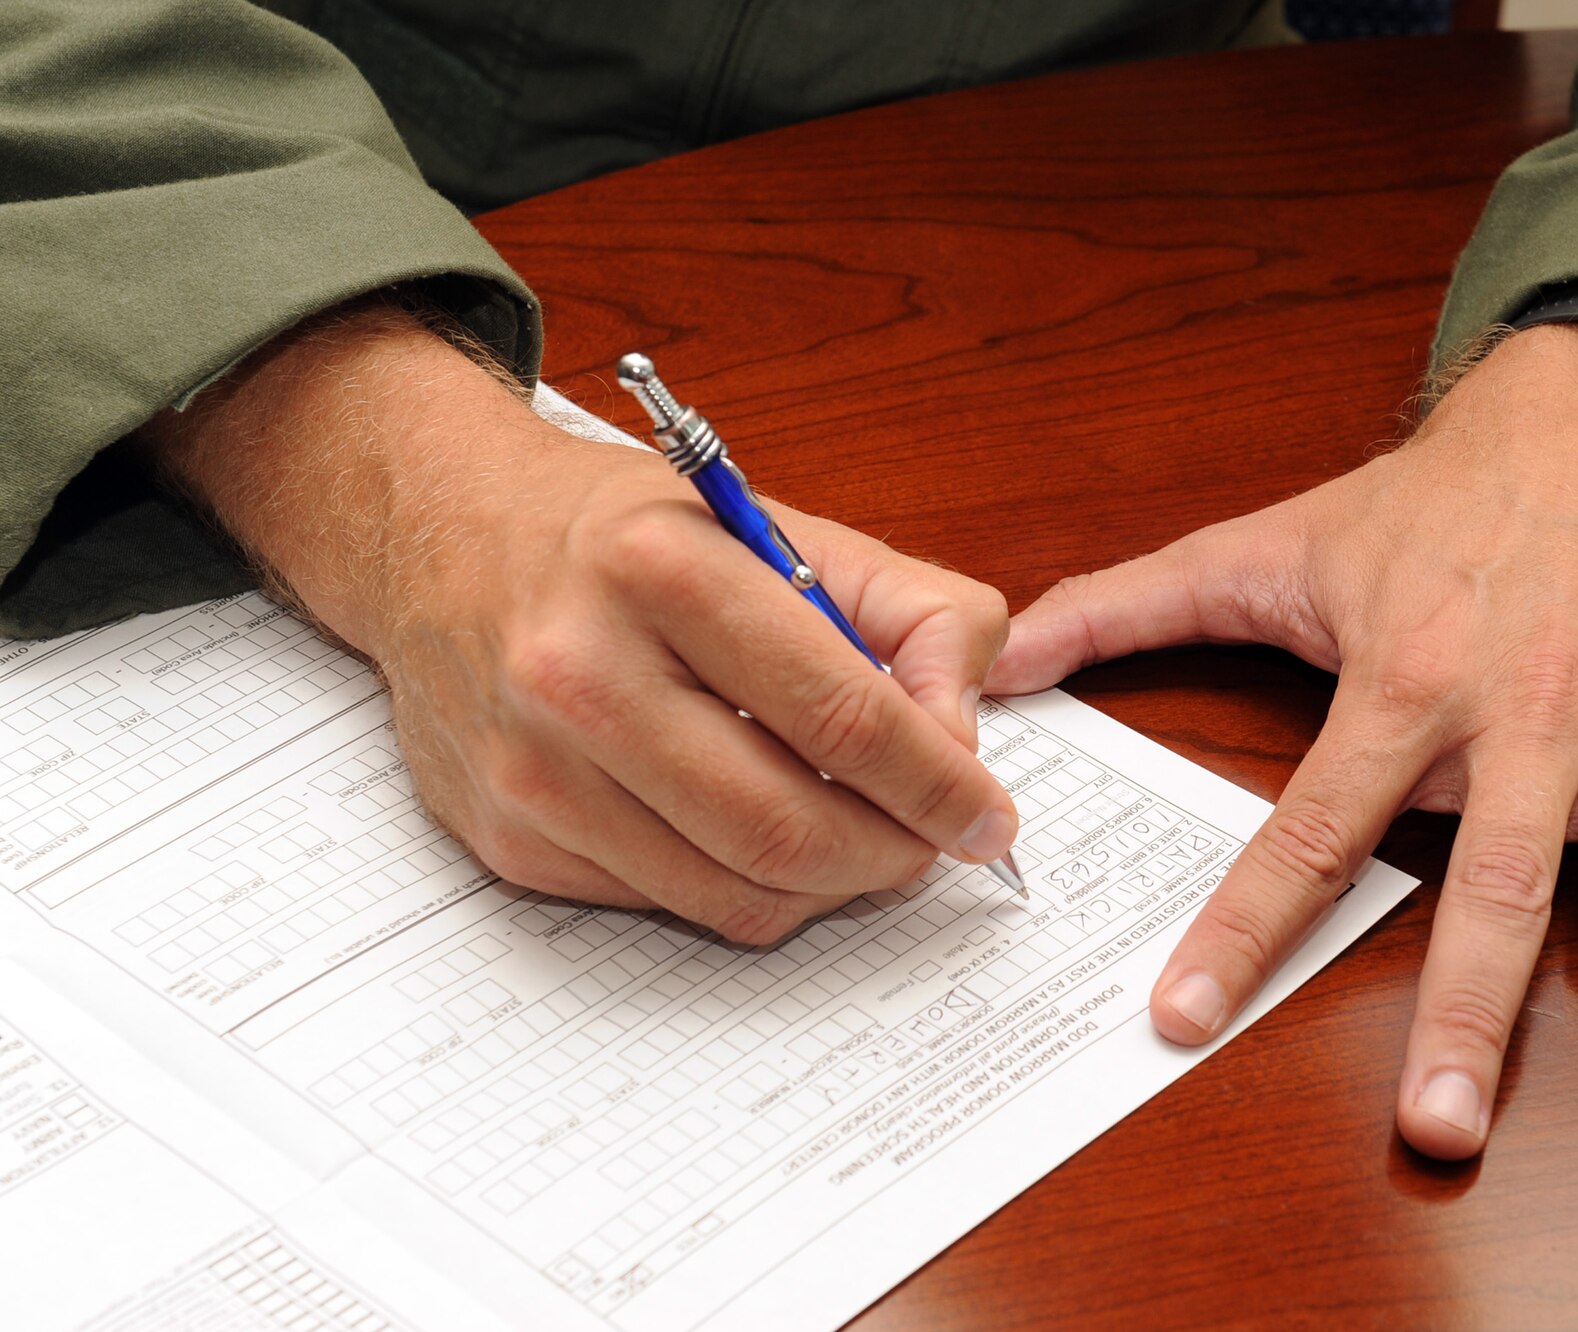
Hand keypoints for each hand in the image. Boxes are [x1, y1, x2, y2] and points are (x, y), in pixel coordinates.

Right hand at [140, 303, 1017, 941]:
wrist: (438, 536)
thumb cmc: (623, 536)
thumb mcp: (780, 525)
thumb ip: (909, 612)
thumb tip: (960, 737)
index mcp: (663, 570)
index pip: (844, 718)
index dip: (940, 785)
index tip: (989, 817)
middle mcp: (580, 673)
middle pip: (790, 829)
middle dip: (895, 854)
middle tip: (932, 843)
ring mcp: (533, 769)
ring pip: (736, 892)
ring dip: (829, 885)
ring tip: (859, 839)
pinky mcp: (508, 839)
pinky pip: (671, 903)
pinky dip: (743, 887)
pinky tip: (754, 828)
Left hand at [988, 324, 1577, 1156]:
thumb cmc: (1424, 503)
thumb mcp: (1267, 541)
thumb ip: (1132, 603)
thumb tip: (1008, 652)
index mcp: (1404, 680)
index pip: (1311, 828)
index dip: (1246, 925)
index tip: (1189, 1014)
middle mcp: (1517, 718)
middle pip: (1489, 886)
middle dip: (1466, 1012)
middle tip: (1439, 1123)